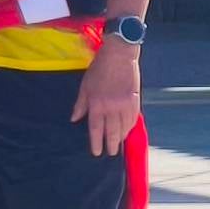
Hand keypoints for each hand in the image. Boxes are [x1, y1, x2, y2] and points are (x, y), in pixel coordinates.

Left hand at [78, 34, 143, 154]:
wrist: (119, 56)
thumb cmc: (99, 69)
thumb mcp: (85, 86)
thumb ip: (80, 104)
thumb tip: (74, 119)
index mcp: (96, 104)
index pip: (95, 129)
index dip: (96, 142)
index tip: (97, 152)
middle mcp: (111, 107)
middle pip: (111, 132)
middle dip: (111, 144)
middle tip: (111, 153)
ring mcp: (124, 105)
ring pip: (124, 127)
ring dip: (121, 137)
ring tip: (119, 143)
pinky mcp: (135, 100)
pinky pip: (133, 119)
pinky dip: (130, 127)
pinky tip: (127, 130)